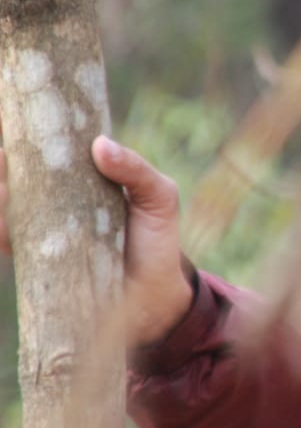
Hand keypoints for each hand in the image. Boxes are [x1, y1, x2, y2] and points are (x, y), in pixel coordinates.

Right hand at [0, 134, 193, 348]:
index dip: (29, 146)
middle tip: (3, 159)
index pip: (50, 159)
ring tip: (2, 192)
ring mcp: (46, 234)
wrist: (158, 294)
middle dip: (5, 171)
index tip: (13, 133)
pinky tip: (2, 227)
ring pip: (8, 211)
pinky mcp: (39, 263)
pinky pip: (9, 244)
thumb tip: (99, 145)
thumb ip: (137, 169)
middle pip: (20, 183)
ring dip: (0, 198)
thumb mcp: (158, 196)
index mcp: (84, 183)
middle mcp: (59, 206)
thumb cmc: (157, 238)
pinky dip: (1, 233)